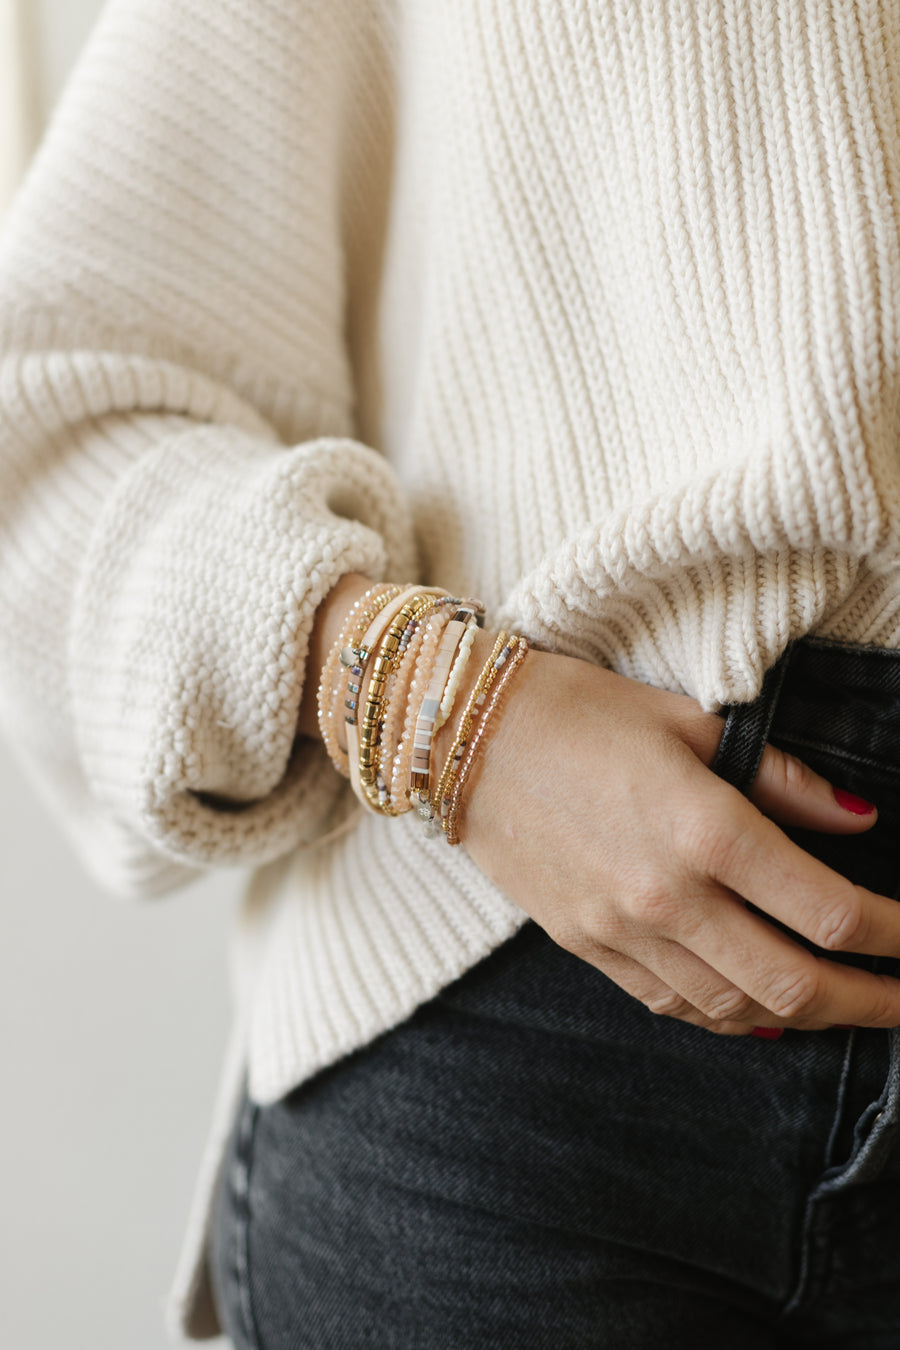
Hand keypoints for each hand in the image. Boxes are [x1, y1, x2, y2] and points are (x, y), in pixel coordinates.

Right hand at [455, 638, 899, 1034]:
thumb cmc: (578, 712)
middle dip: (868, 1003)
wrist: (463, 736)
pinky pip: (671, 1005)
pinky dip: (726, 1019)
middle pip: (795, 984)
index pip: (829, 911)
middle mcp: (667, 896)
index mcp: (704, 828)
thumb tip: (857, 818)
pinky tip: (755, 1014)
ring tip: (842, 1006)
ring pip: (735, 1009)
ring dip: (803, 1017)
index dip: (894, 936)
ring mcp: (621, 931)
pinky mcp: (586, 946)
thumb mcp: (690, 721)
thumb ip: (782, 778)